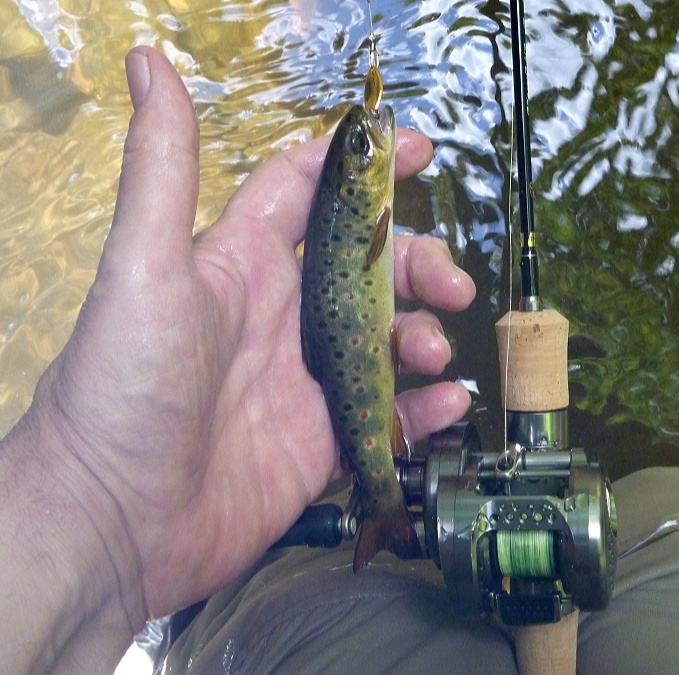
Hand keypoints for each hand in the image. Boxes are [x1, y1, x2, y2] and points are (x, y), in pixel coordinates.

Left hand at [4, 44, 474, 644]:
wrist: (115, 520)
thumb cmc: (122, 385)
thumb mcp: (145, 267)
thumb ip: (163, 167)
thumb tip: (145, 59)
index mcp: (243, 263)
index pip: (310, 193)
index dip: (362, 167)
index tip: (416, 149)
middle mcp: (281, 316)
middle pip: (369, 267)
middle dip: (417, 264)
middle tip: (449, 284)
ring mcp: (305, 380)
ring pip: (388, 339)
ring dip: (424, 336)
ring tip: (432, 354)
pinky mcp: (322, 441)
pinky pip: (390, 415)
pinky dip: (425, 410)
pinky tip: (444, 406)